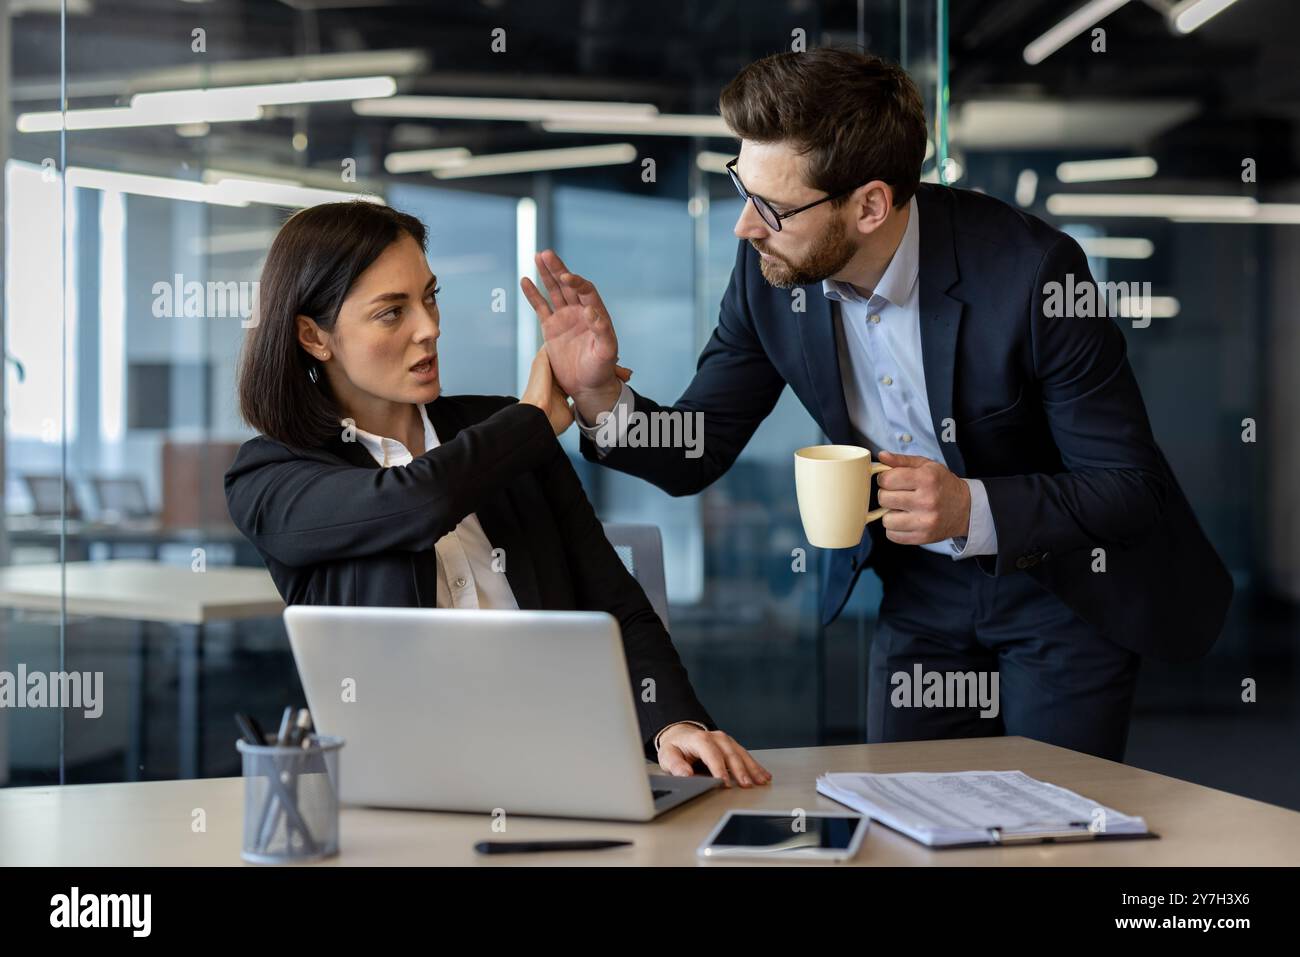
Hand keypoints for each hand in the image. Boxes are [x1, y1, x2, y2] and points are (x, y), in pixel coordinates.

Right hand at [520, 250, 630, 422]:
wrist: (588, 386)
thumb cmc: (601, 370)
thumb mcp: (607, 352)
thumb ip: (602, 331)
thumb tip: (590, 310)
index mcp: (596, 314)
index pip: (585, 290)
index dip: (576, 282)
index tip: (565, 277)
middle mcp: (580, 312)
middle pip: (568, 284)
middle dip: (558, 269)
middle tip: (546, 254)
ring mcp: (565, 318)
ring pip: (554, 291)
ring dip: (546, 274)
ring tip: (538, 256)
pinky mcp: (551, 328)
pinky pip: (541, 307)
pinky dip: (533, 295)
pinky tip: (525, 280)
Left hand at [656, 724, 771, 787]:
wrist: (681, 736)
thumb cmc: (676, 748)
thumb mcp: (668, 755)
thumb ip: (675, 765)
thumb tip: (685, 774)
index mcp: (699, 739)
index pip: (711, 754)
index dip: (718, 768)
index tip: (724, 782)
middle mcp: (715, 737)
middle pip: (730, 754)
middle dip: (739, 770)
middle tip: (746, 785)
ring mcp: (725, 741)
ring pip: (741, 754)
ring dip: (752, 768)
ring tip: (760, 781)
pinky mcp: (732, 746)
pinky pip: (745, 755)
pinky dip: (755, 766)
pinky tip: (763, 775)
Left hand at [875, 451, 971, 543]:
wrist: (965, 509)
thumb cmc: (943, 485)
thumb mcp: (926, 466)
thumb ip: (902, 460)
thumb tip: (882, 456)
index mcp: (927, 479)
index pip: (887, 480)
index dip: (884, 479)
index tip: (890, 481)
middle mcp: (927, 501)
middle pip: (884, 499)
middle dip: (886, 495)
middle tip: (897, 494)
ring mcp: (925, 522)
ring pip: (886, 520)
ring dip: (890, 514)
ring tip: (901, 509)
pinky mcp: (923, 537)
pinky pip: (893, 535)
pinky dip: (895, 528)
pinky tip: (905, 520)